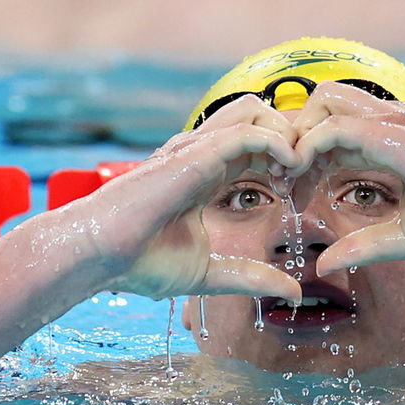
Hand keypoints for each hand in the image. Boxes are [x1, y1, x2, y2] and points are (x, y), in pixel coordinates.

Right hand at [77, 96, 304, 300]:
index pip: (258, 144)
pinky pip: (246, 131)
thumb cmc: (140, 262)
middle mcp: (203, 153)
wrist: (100, 255)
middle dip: (292, 139)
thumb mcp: (210, 274)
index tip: (301, 191)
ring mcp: (197, 148)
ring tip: (295, 171)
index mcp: (207, 173)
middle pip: (262, 116)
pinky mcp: (194, 153)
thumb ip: (250, 277)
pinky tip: (287, 168)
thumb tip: (293, 294)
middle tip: (304, 178)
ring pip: (255, 110)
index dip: (286, 160)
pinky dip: (275, 142)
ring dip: (286, 134)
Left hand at [288, 82, 404, 273]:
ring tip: (290, 176)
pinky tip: (302, 177)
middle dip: (294, 136)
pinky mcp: (390, 134)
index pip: (333, 130)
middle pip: (320, 102)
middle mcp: (388, 122)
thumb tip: (323, 263)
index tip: (297, 197)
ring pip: (321, 100)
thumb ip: (365, 245)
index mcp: (392, 141)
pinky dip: (306, 147)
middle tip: (283, 181)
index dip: (307, 159)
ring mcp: (389, 122)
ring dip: (297, 134)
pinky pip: (331, 126)